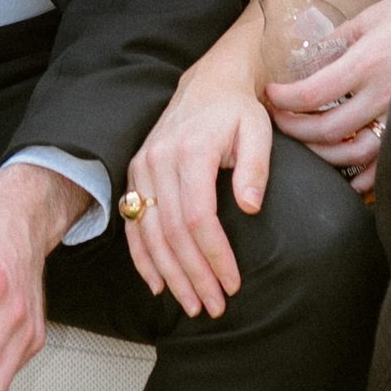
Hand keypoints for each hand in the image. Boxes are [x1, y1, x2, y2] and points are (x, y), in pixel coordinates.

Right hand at [120, 54, 261, 319]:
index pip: (198, 216)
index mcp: (191, 151)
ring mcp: (141, 167)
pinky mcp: (134, 174)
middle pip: (171, 232)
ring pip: (149, 234)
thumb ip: (255, 167)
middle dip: (193, 275)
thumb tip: (249, 206)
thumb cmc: (238, 111)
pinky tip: (159, 284)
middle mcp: (158, 160)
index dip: (214, 255)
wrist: (208, 84)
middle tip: (213, 306)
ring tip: (192, 304)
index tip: (232, 283)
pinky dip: (143, 258)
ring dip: (170, 274)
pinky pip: (133, 224)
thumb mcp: (258, 130)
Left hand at [264, 0, 390, 193]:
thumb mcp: (372, 14)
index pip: (311, 94)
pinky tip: (349, 176)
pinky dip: (366, 175)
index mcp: (368, 60)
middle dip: (294, 129)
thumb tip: (309, 62)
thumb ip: (339, 42)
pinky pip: (389, 160)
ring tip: (306, 143)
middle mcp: (384, 92)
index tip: (270, 95)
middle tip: (279, 119)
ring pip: (355, 152)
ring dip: (324, 154)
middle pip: (327, 130)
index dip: (283, 100)